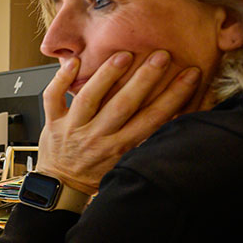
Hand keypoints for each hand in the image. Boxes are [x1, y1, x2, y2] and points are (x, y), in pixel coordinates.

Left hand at [36, 50, 200, 193]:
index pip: (153, 118)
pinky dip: (60, 81)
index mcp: (120, 146)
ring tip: (123, 56)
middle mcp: (97, 136)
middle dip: (145, 80)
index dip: (175, 96)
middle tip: (161, 56)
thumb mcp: (125, 161)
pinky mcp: (53, 122)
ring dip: (106, 76)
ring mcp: (73, 128)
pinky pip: (53, 98)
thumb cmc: (94, 172)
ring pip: (89, 98)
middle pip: (124, 105)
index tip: (190, 74)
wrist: (60, 186)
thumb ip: (145, 139)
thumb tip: (176, 114)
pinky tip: (73, 63)